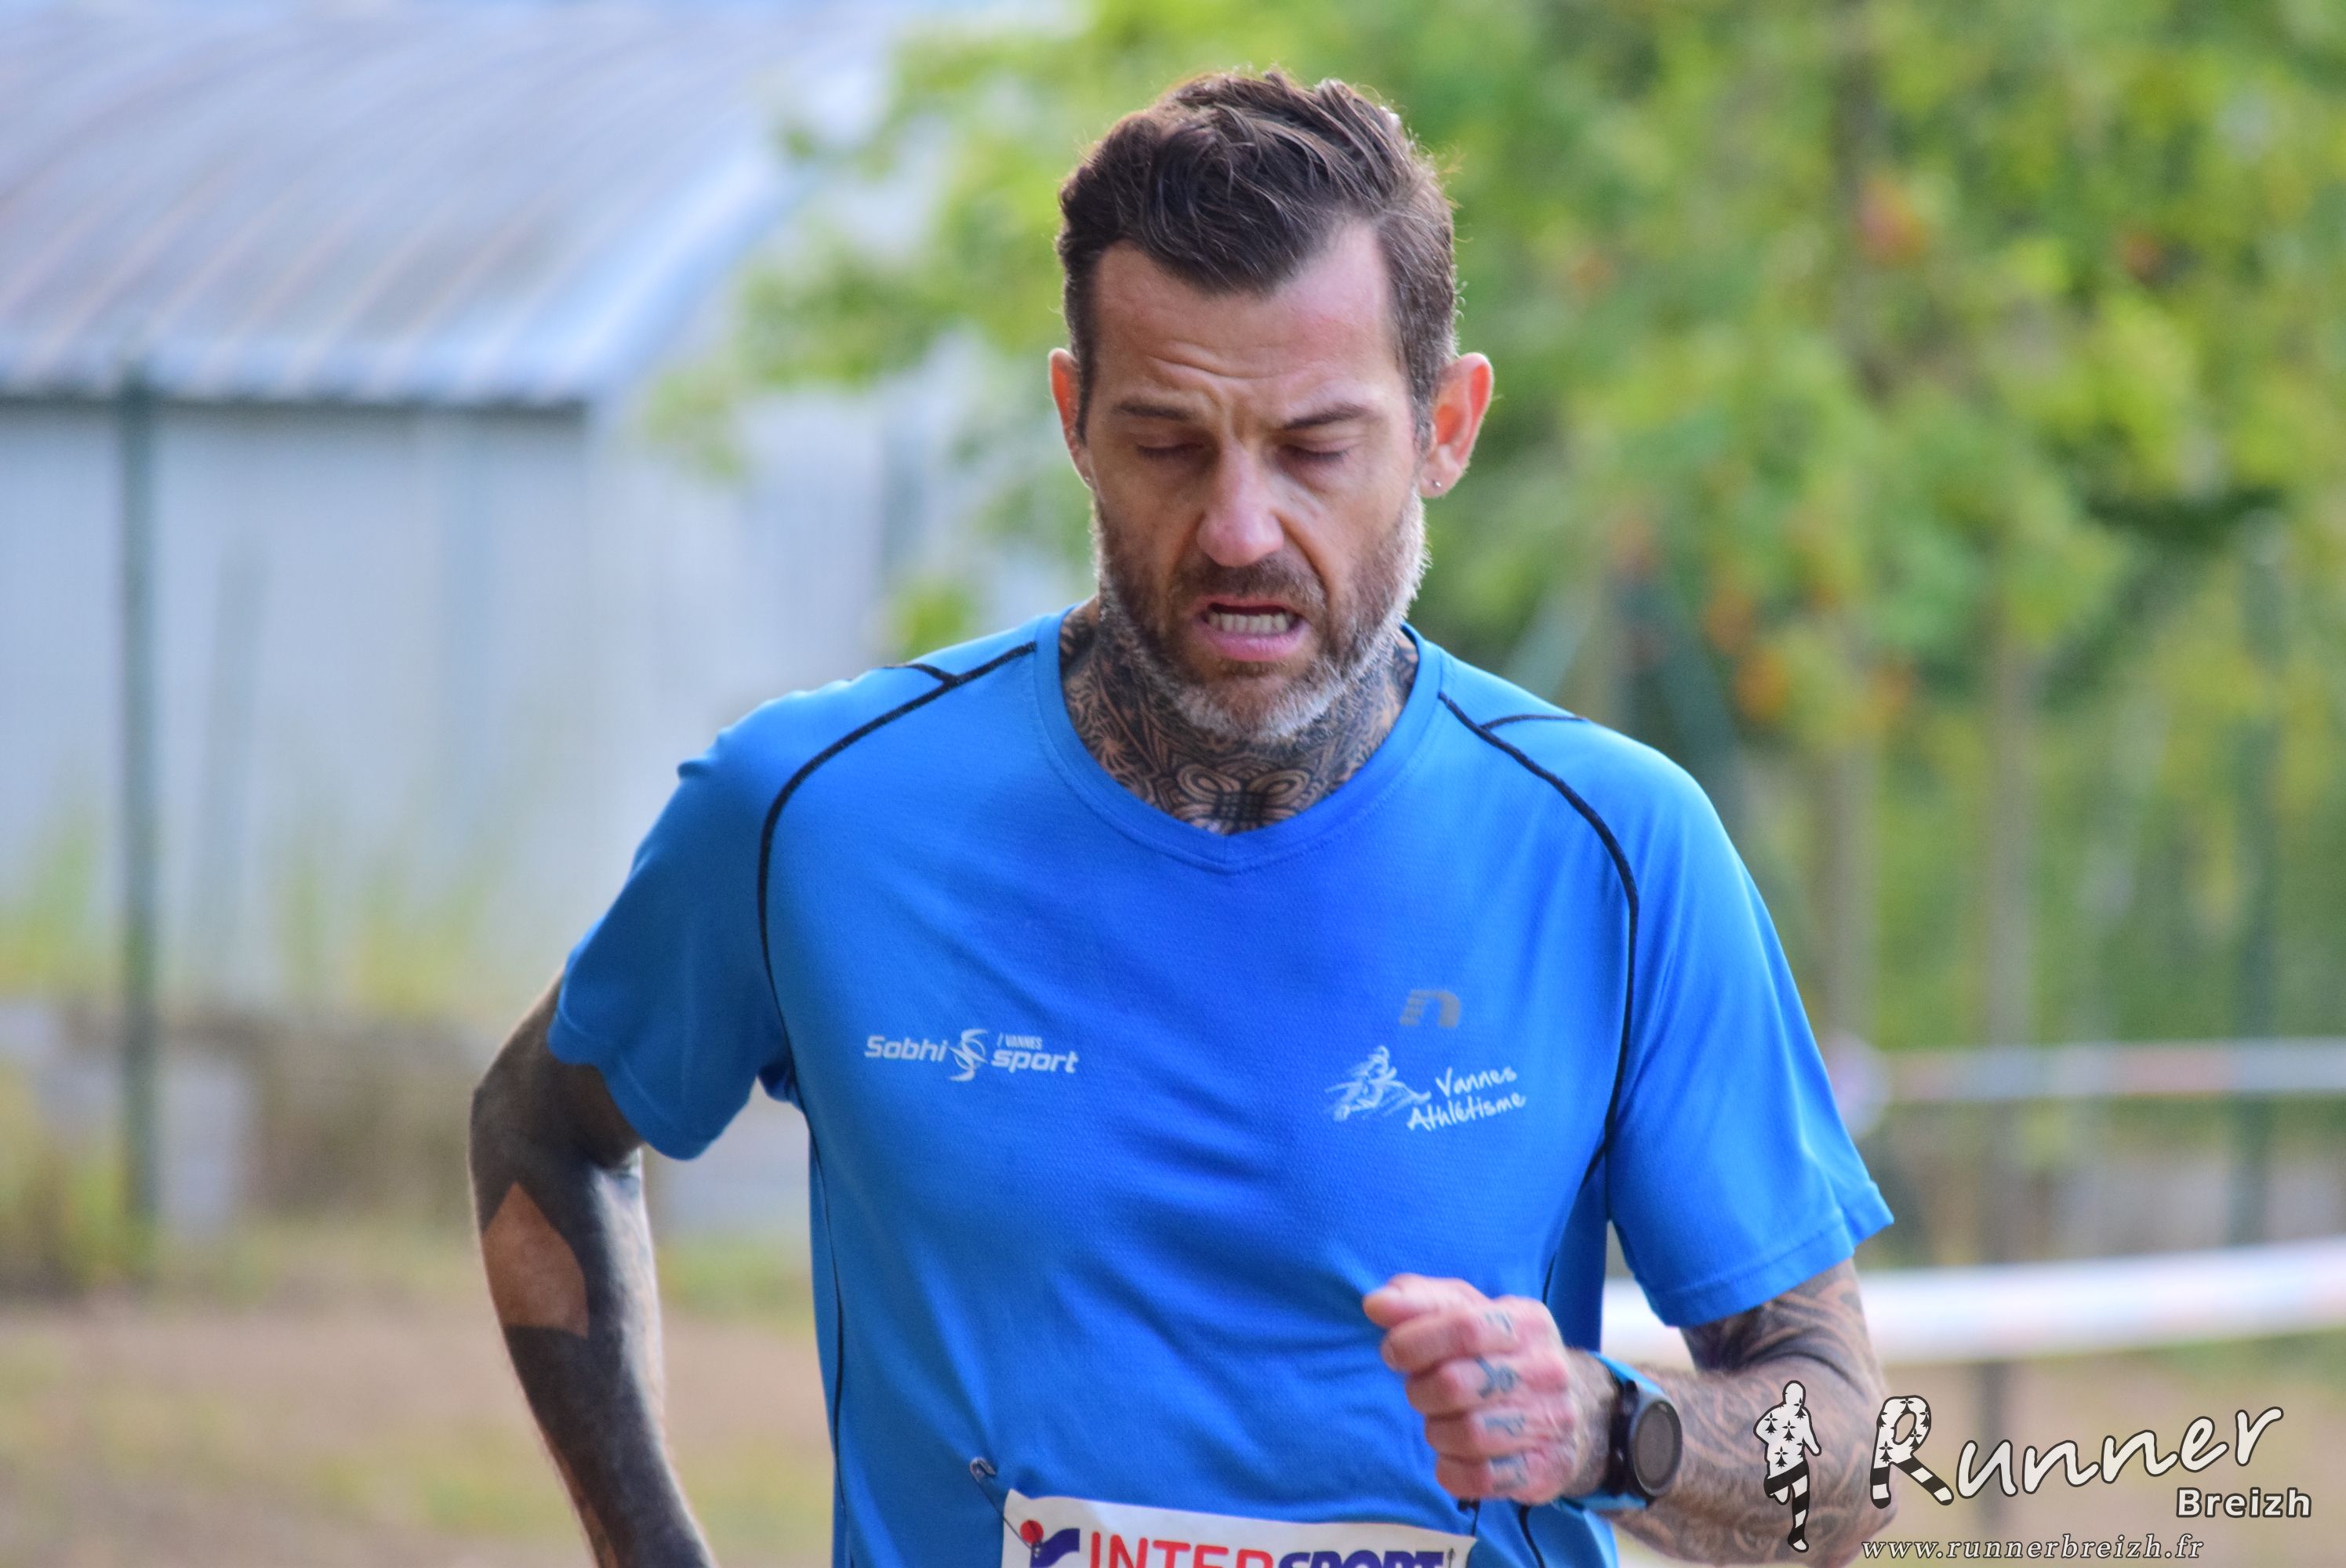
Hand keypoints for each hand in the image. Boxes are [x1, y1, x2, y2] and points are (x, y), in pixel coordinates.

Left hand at [1363, 1274, 1613, 1504]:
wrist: (1568, 1408)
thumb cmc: (1497, 1352)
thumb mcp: (1465, 1312)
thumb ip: (1418, 1301)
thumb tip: (1375, 1304)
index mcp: (1528, 1321)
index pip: (1465, 1327)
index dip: (1415, 1342)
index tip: (1393, 1353)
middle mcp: (1548, 1370)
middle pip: (1456, 1385)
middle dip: (1420, 1391)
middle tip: (1421, 1391)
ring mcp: (1553, 1421)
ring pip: (1468, 1436)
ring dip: (1437, 1432)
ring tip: (1441, 1423)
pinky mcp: (1548, 1468)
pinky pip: (1482, 1478)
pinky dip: (1453, 1471)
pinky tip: (1454, 1455)